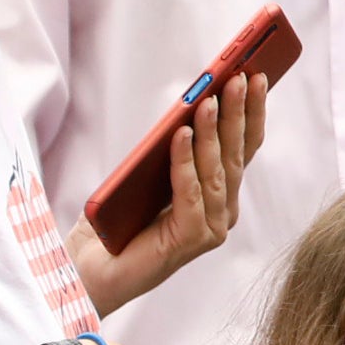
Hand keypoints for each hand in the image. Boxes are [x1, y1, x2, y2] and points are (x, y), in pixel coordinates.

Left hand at [81, 74, 267, 310]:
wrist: (87, 269)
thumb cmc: (116, 221)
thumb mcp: (147, 174)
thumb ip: (172, 151)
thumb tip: (190, 107)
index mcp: (219, 196)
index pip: (243, 148)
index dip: (252, 113)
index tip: (257, 75)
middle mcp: (222, 213)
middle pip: (235, 156)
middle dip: (239, 113)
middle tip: (241, 77)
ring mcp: (211, 229)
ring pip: (217, 172)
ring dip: (213, 132)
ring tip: (209, 99)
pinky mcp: (192, 241)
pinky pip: (191, 193)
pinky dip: (185, 162)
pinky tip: (181, 134)